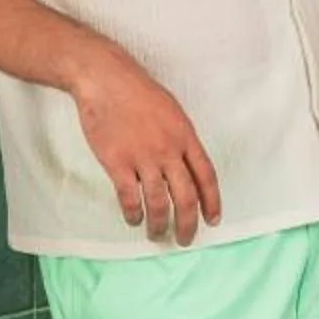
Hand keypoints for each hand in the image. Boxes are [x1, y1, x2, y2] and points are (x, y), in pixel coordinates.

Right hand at [70, 47, 222, 244]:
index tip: (213, 220)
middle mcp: (168, 150)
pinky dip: (133, 213)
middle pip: (186, 197)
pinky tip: (134, 219)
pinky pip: (130, 198)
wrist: (106, 79)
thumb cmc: (138, 91)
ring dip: (159, 224)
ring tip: (157, 234)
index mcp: (185, 136)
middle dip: (188, 223)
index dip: (212, 202)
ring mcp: (143, 157)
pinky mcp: (118, 162)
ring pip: (158, 202)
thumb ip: (180, 139)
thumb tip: (186, 165)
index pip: (206, 176)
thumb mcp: (171, 111)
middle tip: (185, 239)